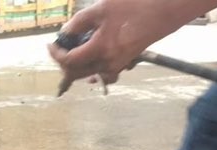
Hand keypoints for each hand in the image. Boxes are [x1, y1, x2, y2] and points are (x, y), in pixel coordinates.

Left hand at [49, 0, 216, 86]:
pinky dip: (94, 69)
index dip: (56, 54)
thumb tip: (65, 32)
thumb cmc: (136, 5)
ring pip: (91, 74)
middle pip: (78, 73)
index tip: (51, 44)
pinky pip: (104, 72)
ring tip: (74, 52)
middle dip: (65, 63)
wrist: (166, 10)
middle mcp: (108, 63)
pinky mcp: (125, 62)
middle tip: (60, 48)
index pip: (69, 62)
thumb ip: (80, 21)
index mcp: (101, 50)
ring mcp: (118, 65)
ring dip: (79, 67)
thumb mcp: (102, 8)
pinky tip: (92, 59)